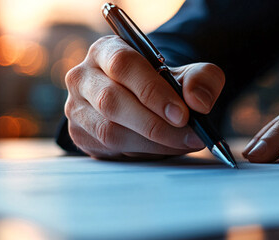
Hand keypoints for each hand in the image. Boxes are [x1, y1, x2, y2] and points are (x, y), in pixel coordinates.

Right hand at [64, 35, 224, 159]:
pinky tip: (162, 149)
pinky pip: (108, 148)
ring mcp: (76, 107)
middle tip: (189, 135)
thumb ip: (202, 80)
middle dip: (155, 123)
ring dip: (152, 143)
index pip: (123, 65)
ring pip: (109, 130)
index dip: (152, 91)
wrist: (143, 105)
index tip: (182, 114)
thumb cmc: (163, 86)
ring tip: (182, 143)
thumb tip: (198, 102)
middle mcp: (83, 76)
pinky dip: (141, 152)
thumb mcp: (189, 75)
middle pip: (112, 101)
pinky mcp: (79, 134)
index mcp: (106, 50)